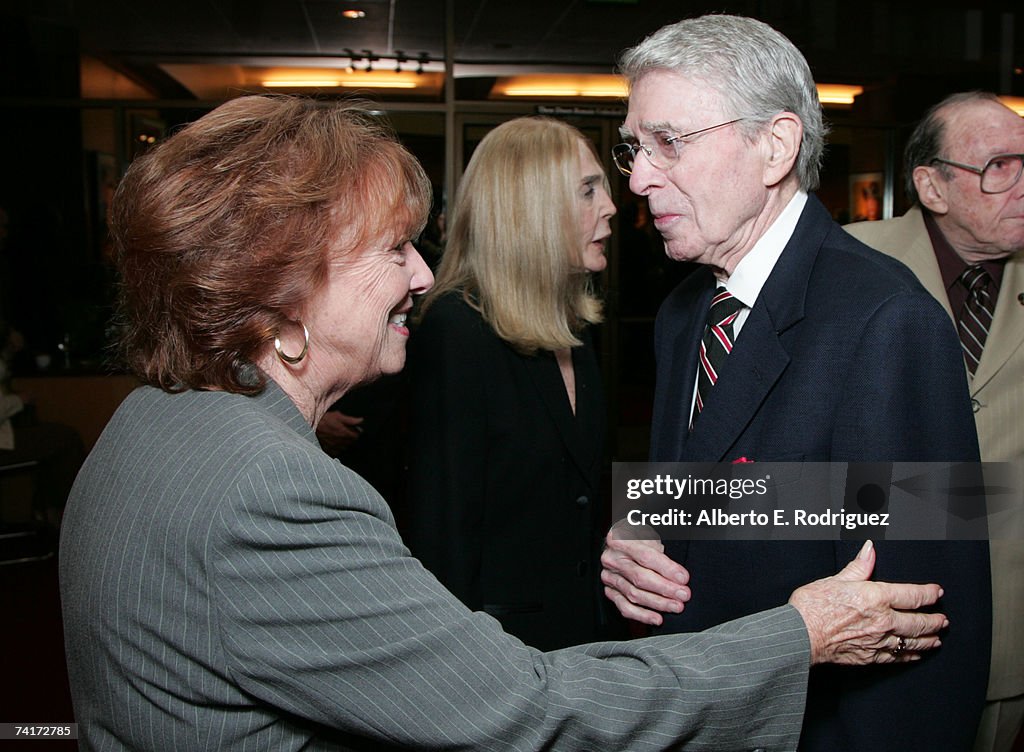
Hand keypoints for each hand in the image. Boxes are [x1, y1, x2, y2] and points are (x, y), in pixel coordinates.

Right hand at [316, 410, 363, 454]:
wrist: (311, 426)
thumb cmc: (324, 420)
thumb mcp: (338, 416)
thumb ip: (351, 420)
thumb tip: (361, 420)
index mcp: (345, 434)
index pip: (357, 436)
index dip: (357, 432)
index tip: (355, 430)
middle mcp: (341, 442)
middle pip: (352, 442)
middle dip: (352, 438)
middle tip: (347, 432)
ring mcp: (335, 447)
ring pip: (345, 447)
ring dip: (345, 443)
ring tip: (341, 437)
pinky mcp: (328, 450)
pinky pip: (336, 452)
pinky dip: (337, 448)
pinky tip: (335, 443)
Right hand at [600, 521, 689, 625]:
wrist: (621, 543)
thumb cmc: (638, 539)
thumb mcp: (650, 536)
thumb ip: (661, 553)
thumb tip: (678, 577)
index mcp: (619, 539)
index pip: (645, 556)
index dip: (666, 569)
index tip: (683, 578)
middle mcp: (611, 558)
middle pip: (640, 578)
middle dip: (665, 589)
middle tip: (683, 595)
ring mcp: (609, 576)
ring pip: (634, 594)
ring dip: (658, 603)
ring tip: (675, 606)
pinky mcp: (610, 591)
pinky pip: (624, 607)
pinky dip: (642, 615)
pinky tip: (656, 618)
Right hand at [789, 540, 946, 665]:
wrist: (801, 634)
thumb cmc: (814, 606)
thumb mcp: (836, 579)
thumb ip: (859, 567)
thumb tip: (870, 550)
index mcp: (876, 597)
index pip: (913, 595)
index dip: (929, 593)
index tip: (936, 593)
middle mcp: (883, 620)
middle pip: (919, 622)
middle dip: (935, 620)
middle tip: (943, 619)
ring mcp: (879, 640)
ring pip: (913, 642)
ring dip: (928, 639)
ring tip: (936, 637)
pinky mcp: (871, 656)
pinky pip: (898, 657)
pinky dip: (910, 656)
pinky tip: (915, 654)